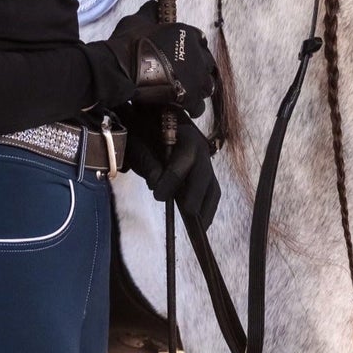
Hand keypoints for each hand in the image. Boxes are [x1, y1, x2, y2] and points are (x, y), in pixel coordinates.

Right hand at [92, 0, 220, 118]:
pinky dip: (192, 106)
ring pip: (207, 84)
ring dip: (199, 86)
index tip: (187, 54)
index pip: (200, 39)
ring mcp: (195, 77)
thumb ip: (151, 12)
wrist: (121, 68)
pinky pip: (198, 105)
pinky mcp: (188, 96)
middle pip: (207, 63)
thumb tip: (153, 5)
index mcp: (188, 34)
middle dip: (199, 68)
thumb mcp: (140, 19)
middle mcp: (197, 55)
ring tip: (187, 89)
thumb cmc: (130, 43)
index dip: (194, 47)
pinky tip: (183, 105)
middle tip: (186, 73)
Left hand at [119, 105, 220, 230]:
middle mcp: (200, 147)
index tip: (159, 195)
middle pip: (204, 174)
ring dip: (207, 207)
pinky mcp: (205, 175)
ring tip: (198, 227)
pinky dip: (208, 208)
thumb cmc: (144, 133)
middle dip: (196, 195)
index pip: (184, 159)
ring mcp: (205, 162)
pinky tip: (201, 223)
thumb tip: (157, 184)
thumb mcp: (140, 143)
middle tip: (188, 213)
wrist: (150, 125)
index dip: (173, 179)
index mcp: (184, 134)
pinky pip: (212, 192)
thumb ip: (148, 162)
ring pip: (212, 186)